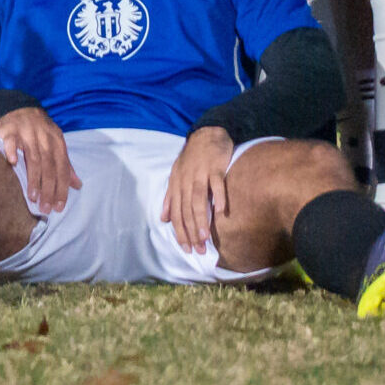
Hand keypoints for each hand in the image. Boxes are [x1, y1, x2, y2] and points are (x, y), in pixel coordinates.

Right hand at [0, 105, 80, 214]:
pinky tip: (12, 163)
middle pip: (48, 167)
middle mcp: (44, 138)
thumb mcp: (56, 145)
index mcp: (58, 142)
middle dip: (48, 189)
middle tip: (45, 208)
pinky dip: (11, 151)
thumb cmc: (40, 131)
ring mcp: (27, 132)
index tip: (58, 206)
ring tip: (33, 197)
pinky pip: (11, 141)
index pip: (62, 169)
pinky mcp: (10, 129)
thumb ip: (65, 165)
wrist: (20, 107)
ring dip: (33, 178)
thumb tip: (77, 185)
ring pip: (32, 158)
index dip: (61, 188)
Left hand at [160, 124, 234, 253]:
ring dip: (201, 219)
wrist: (206, 134)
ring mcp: (200, 173)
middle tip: (198, 249)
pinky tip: (221, 212)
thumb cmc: (192, 159)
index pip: (175, 212)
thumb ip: (170, 197)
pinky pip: (217, 184)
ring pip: (198, 200)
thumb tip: (163, 219)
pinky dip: (218, 197)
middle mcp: (185, 180)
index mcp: (176, 184)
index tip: (186, 248)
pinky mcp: (215, 167)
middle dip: (190, 231)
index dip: (179, 231)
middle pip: (186, 209)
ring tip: (205, 237)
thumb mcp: (176, 175)